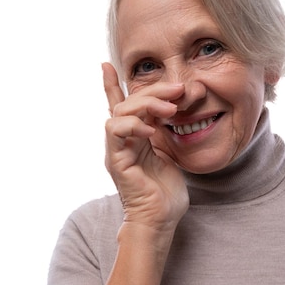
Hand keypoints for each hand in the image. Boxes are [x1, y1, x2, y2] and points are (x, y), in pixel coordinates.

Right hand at [102, 62, 189, 231]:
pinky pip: (116, 132)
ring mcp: (116, 150)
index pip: (119, 105)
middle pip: (126, 102)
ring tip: (170, 110)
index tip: (106, 64)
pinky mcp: (116, 160)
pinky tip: (151, 130)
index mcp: (132, 137)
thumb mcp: (167, 152)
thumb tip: (172, 109)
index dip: (110, 84)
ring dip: (146, 105)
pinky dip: (133, 125)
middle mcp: (120, 140)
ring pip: (119, 112)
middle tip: (178, 89)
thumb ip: (162, 131)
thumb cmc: (165, 191)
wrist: (159, 219)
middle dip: (152, 91)